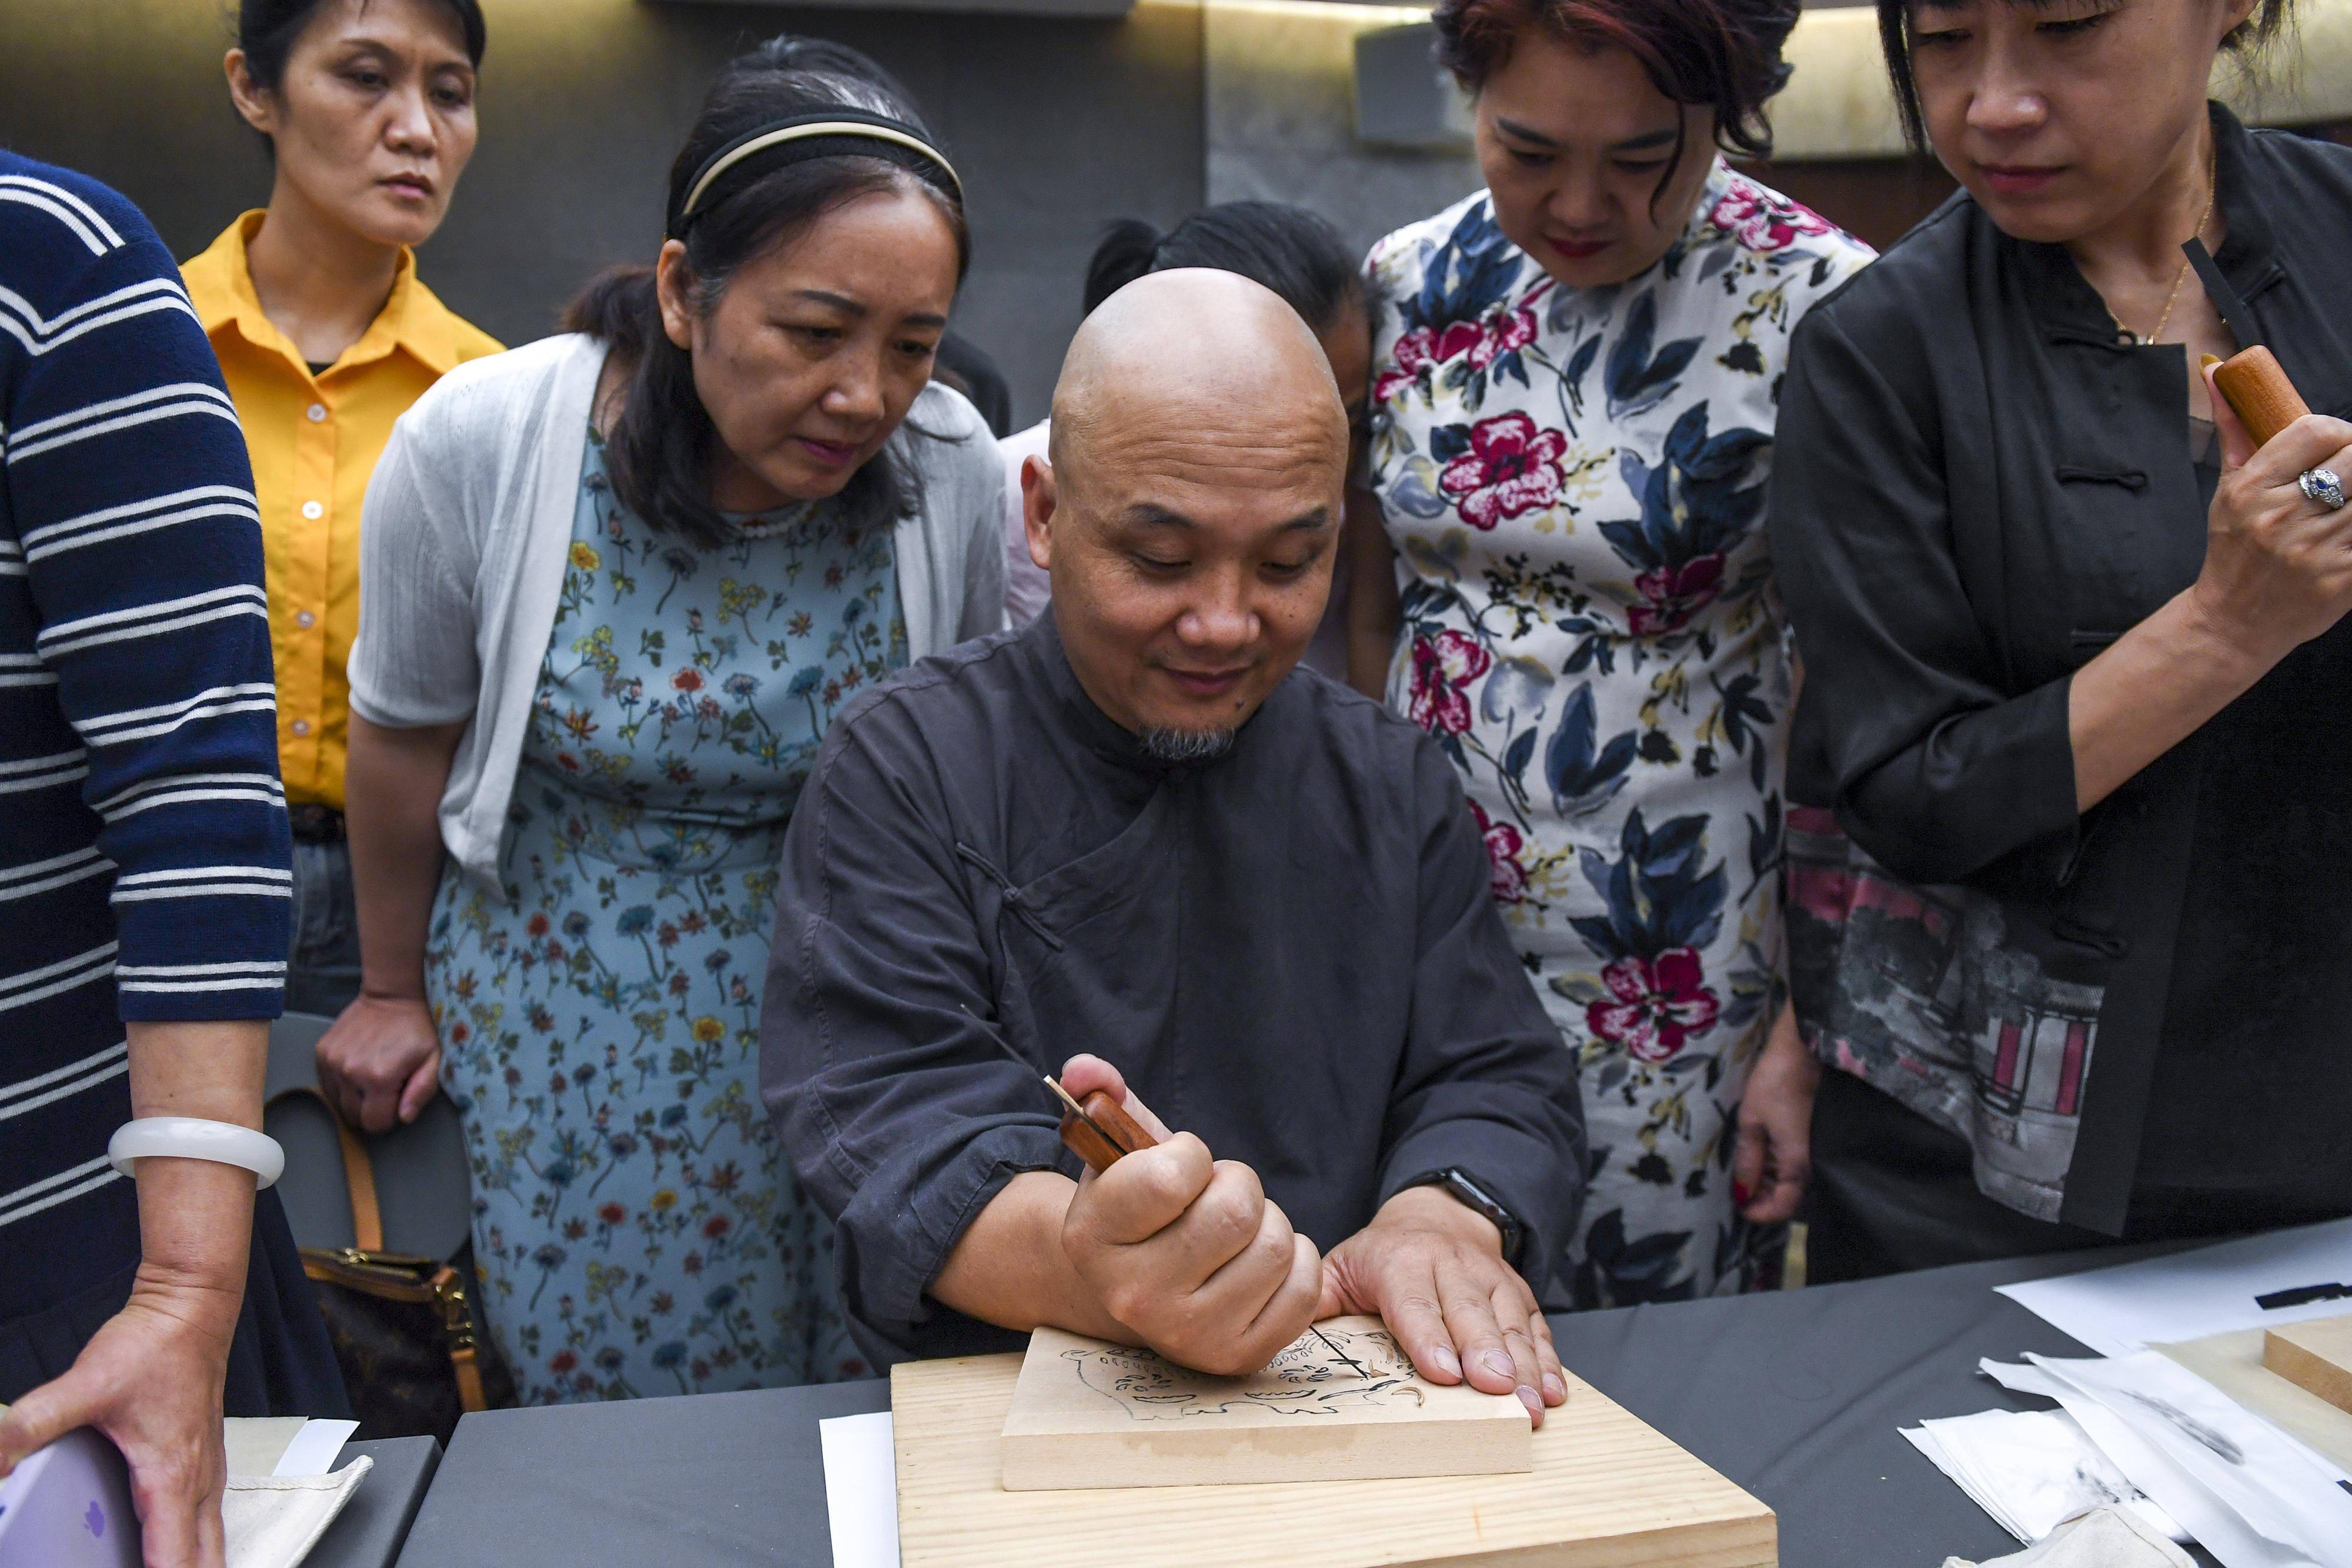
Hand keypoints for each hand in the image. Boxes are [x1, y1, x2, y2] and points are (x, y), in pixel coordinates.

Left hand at [0, 1270, 238, 1567]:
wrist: (193, 1309)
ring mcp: (208, 1474)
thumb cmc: (155, 1346)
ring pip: (212, 1545)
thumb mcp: (84, 1384)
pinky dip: (192, 1547)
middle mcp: (197, 1483)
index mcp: (171, 1477)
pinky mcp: (205, 1463)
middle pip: (205, 1563)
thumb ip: (32, 1424)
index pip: (173, 1561)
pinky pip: (207, 1522)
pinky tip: (163, 1547)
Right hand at [316, 991, 439, 1132]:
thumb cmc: (418, 1030)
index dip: (388, 1118)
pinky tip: (357, 1068)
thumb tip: (404, 1118)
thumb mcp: (433, 1060)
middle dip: (370, 1110)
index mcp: (379, 1079)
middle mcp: (349, 1073)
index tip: (397, 1100)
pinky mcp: (321, 1052)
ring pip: (337, 1103)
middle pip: (353, 1117)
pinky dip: (341, 1083)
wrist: (392, 996)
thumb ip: (421, 1092)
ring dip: (354, 1097)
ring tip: (372, 1076)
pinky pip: (326, 1084)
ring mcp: (331, 1062)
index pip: (374, 1123)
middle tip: (385, 1089)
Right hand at [1056, 1055, 1323, 1375]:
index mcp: (1092, 1237)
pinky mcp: (1237, 1357)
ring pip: (1277, 1245)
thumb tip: (1084, 1069)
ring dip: (1267, 1222)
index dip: (1192, 1155)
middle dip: (1238, 1185)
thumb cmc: (1137, 1208)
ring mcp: (1186, 1334)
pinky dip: (1297, 1261)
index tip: (1181, 1165)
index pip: (1174, 1175)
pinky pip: (1306, 1286)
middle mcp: (1132, 1296)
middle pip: (1236, 1211)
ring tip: (1235, 1232)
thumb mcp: (1116, 1150)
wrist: (1135, 1287)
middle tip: (1216, 1196)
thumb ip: (1102, 1098)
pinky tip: (1257, 1263)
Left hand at [1317, 1185, 1563, 1425]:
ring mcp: (1490, 1278)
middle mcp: (1450, 1266)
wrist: (1436, 1216)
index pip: (1414, 1303)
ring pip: (1508, 1322)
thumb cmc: (1382, 1257)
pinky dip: (1548, 1359)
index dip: (1429, 1338)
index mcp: (1400, 1262)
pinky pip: (1536, 1325)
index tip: (1445, 1372)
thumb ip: (1317, 1299)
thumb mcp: (1340, 1267)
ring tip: (1531, 1404)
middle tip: (1498, 1392)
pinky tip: (1552, 1392)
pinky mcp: (1518, 1292)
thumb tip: (1282, 1329)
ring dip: (1523, 1365)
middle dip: (1486, 1354)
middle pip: (1469, 1313)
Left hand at [1732, 1005, 1818, 1223]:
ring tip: (1742, 1171)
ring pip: (1791, 1182)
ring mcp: (1814, 1152)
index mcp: (1797, 1166)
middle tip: (1736, 1190)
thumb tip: (1741, 1194)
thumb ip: (1748, 1161)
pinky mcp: (1812, 1139)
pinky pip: (1795, 1165)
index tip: (1737, 1208)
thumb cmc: (1776, 1083)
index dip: (1759, 1214)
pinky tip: (1758, 1155)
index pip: (1782, 1208)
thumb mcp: (1752, 1122)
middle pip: (1788, 1198)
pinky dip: (1776, 1167)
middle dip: (1761, 1199)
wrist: (1807, 1050)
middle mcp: (1811, 1165)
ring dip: (1767, 1183)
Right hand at [2189, 371, 2351, 664]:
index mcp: (2251, 489)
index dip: (2338, 431)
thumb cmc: (2233, 550)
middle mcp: (2281, 517)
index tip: (2336, 445)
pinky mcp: (2344, 579)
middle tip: (2348, 471)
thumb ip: (2235, 430)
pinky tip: (2347, 528)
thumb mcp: (2227, 490)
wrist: (2234, 623)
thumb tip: (2216, 372)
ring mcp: (2315, 550)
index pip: (2317, 430)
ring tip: (2343, 501)